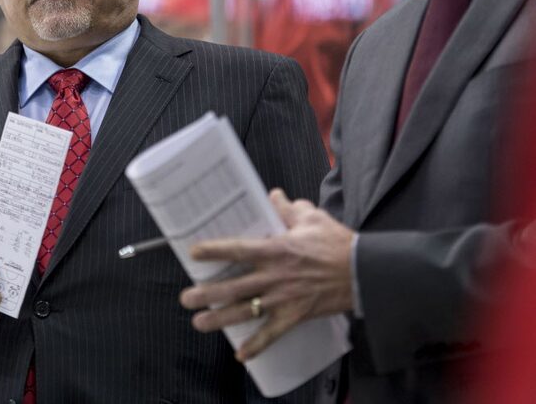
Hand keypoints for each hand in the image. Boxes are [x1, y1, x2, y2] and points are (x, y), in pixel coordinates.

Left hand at [179, 189, 354, 360]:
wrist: (364, 272)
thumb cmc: (338, 244)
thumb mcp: (312, 218)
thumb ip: (288, 208)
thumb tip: (273, 196)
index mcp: (277, 250)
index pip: (238, 249)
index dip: (214, 251)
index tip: (193, 252)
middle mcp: (275, 276)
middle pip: (234, 286)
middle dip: (207, 293)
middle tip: (187, 297)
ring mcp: (283, 298)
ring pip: (245, 311)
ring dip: (220, 318)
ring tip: (199, 322)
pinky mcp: (295, 316)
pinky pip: (272, 334)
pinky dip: (256, 346)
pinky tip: (240, 355)